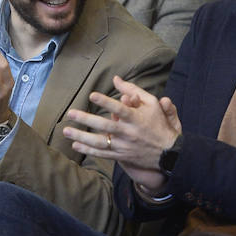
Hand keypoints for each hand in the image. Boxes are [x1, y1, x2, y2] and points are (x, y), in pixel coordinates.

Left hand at [64, 76, 180, 192]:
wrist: (169, 153)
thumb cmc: (158, 123)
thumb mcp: (151, 103)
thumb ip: (133, 90)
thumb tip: (115, 79)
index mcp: (136, 118)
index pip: (120, 109)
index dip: (106, 102)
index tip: (92, 95)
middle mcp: (128, 133)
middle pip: (105, 126)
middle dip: (87, 120)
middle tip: (70, 113)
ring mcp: (124, 146)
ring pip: (100, 142)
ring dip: (82, 137)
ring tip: (66, 130)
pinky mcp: (121, 155)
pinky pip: (102, 154)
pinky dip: (88, 150)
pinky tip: (75, 145)